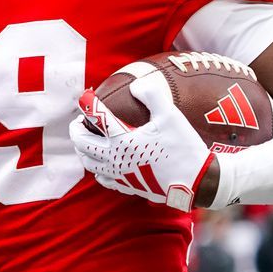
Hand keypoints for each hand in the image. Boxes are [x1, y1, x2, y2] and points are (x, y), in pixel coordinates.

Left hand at [70, 72, 214, 211]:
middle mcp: (115, 159)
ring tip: (86, 140)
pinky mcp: (127, 187)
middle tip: (79, 121)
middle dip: (76, 129)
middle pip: (83, 143)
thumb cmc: (183, 147)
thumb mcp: (170, 116)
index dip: (88, 103)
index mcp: (123, 140)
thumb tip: (136, 84)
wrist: (195, 182)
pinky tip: (103, 164)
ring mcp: (119, 175)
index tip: (86, 96)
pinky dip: (97, 168)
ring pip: (88, 163)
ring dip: (82, 150)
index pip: (97, 117)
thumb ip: (152, 94)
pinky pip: (103, 179)